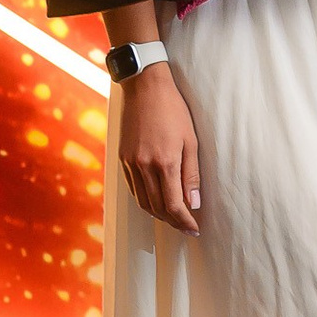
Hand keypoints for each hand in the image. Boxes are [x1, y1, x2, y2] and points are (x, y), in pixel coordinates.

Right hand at [118, 67, 200, 234]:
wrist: (145, 88)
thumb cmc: (174, 110)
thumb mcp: (191, 140)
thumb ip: (191, 174)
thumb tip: (193, 203)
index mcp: (164, 162)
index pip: (173, 205)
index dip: (184, 220)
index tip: (195, 229)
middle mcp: (144, 166)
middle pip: (157, 207)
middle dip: (173, 221)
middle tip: (186, 227)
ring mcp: (130, 163)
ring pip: (142, 201)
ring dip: (158, 214)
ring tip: (173, 218)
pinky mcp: (122, 158)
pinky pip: (133, 188)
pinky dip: (144, 200)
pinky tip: (155, 201)